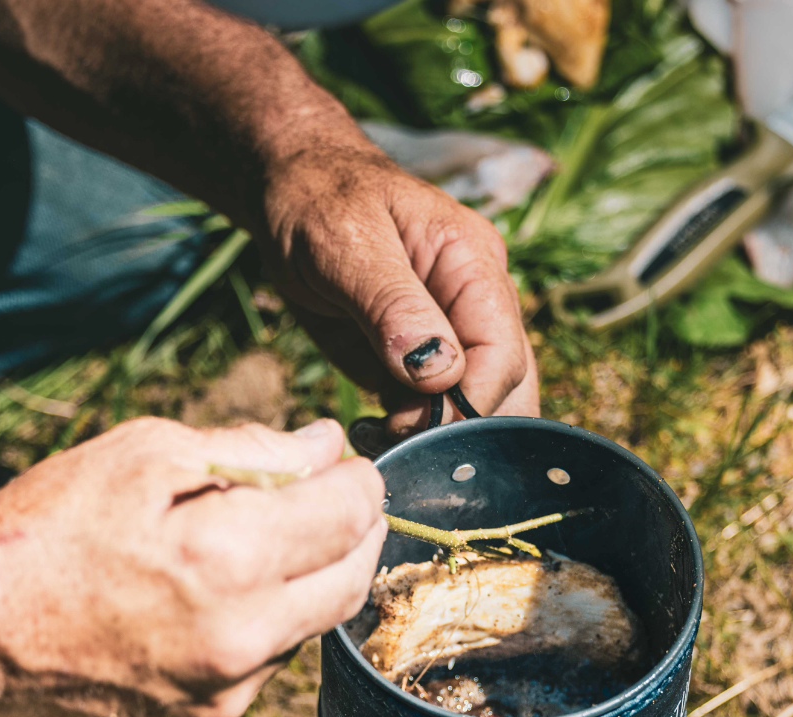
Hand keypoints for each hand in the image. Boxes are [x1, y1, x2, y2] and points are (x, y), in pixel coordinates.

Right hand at [0, 416, 383, 716]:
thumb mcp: (147, 454)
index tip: (343, 466)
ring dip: (296, 588)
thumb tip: (328, 448)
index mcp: (229, 558)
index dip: (357, 478)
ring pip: (305, 629)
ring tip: (233, 558)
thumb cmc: (50, 525)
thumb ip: (254, 450)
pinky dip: (249, 637)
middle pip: (351, 580)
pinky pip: (258, 674)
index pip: (352, 512)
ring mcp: (223, 698)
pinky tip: (195, 613)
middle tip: (324, 505)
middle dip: (352, 535)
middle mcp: (241, 640)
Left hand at [258, 142, 538, 436]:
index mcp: (474, 265)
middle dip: (460, 429)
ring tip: (379, 442)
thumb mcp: (346, 244)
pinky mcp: (418, 361)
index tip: (415, 428)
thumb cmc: (318, 200)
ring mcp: (450, 335)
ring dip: (434, 438)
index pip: (502, 354)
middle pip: (504, 388)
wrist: (289, 192)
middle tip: (398, 447)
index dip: (468, 403)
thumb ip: (393, 306)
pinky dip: (408, 435)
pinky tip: (369, 434)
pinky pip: (431, 412)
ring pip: (473, 407)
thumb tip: (440, 373)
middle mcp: (475, 304)